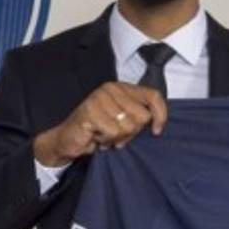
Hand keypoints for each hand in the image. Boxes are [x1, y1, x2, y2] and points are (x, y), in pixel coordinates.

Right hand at [33, 82, 167, 166]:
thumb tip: (156, 124)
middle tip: (116, 134)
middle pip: (142, 116)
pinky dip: (106, 140)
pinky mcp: (90, 111)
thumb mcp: (123, 122)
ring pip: (128, 126)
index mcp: (122, 88)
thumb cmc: (97, 131)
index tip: (156, 131)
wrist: (68, 140)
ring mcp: (100, 98)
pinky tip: (96, 136)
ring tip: (104, 135)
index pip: (153, 95)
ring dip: (117, 137)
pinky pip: (113, 132)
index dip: (160, 114)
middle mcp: (111, 88)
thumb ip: (138, 117)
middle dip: (131, 132)